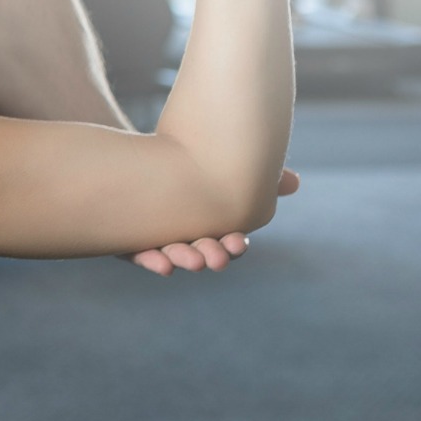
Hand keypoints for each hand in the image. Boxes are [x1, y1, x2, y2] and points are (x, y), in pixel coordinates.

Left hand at [128, 167, 298, 274]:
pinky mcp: (126, 237)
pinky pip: (137, 255)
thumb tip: (294, 182)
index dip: (233, 243)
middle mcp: (182, 234)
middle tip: (217, 257)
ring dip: (184, 260)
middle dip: (211, 255)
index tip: (238, 241)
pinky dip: (150, 260)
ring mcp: (153, 237)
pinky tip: (162, 264)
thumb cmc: (184, 162)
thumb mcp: (219, 164)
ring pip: (171, 256)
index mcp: (207, 222)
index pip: (225, 238)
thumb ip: (255, 176)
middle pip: (200, 251)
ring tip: (193, 260)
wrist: (129, 156)